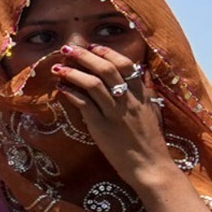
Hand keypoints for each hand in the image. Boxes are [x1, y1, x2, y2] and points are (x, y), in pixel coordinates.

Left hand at [45, 44, 176, 190]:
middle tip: (68, 48)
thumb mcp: (152, 110)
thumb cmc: (150, 140)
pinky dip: (71, 93)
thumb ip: (145, 90)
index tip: (93, 46)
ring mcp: (114, 113)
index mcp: (142, 94)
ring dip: (73, 72)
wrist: (150, 166)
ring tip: (58, 67)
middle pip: (106, 69)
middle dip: (85, 56)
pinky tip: (62, 88)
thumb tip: (141, 71)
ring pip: (92, 84)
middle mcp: (128, 100)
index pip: (125, 64)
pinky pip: (84, 105)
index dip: (107, 52)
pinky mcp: (102, 127)